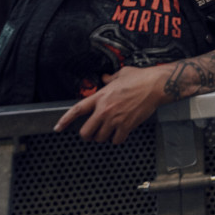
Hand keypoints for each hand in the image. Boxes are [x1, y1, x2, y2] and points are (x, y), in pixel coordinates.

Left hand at [53, 65, 171, 144]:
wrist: (155, 85)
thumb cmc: (141, 78)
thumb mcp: (122, 73)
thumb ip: (110, 78)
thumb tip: (105, 78)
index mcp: (101, 96)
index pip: (77, 110)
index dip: (65, 120)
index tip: (58, 127)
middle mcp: (105, 110)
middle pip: (86, 132)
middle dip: (88, 135)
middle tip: (92, 134)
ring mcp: (115, 119)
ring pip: (100, 138)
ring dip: (103, 137)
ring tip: (109, 131)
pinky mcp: (126, 126)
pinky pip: (116, 140)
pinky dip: (117, 139)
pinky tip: (121, 133)